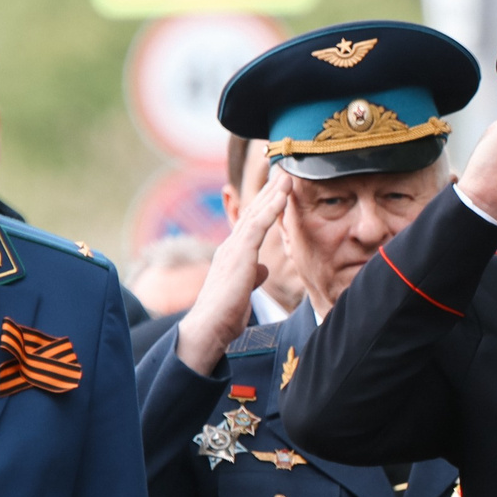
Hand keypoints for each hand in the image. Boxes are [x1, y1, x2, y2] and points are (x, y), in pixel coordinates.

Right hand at [176, 168, 293, 375]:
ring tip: (289, 171)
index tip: (279, 186)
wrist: (208, 329)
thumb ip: (253, 276)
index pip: (253, 222)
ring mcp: (234, 248)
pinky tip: (284, 192)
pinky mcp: (240, 255)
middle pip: (254, 210)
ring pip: (257, 211)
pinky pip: (258, 224)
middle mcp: (232, 245)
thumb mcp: (244, 290)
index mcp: (234, 253)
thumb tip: (263, 269)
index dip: (266, 203)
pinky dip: (272, 206)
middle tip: (285, 167)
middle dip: (271, 188)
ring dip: (274, 190)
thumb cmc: (224, 314)